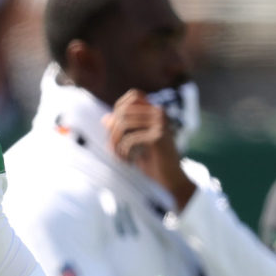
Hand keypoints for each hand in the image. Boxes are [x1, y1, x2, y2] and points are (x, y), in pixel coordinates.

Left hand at [104, 90, 195, 208]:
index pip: (133, 95)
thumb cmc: (151, 161)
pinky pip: (130, 139)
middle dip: (112, 133)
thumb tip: (105, 118)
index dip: (119, 109)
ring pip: (123, 124)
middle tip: (115, 151)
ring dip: (116, 144)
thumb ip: (122, 130)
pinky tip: (130, 162)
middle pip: (123, 112)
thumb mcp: (134, 143)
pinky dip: (124, 153)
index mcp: (155, 111)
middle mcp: (160, 112)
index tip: (117, 131)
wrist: (170, 179)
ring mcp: (161, 123)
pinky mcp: (159, 137)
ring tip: (120, 158)